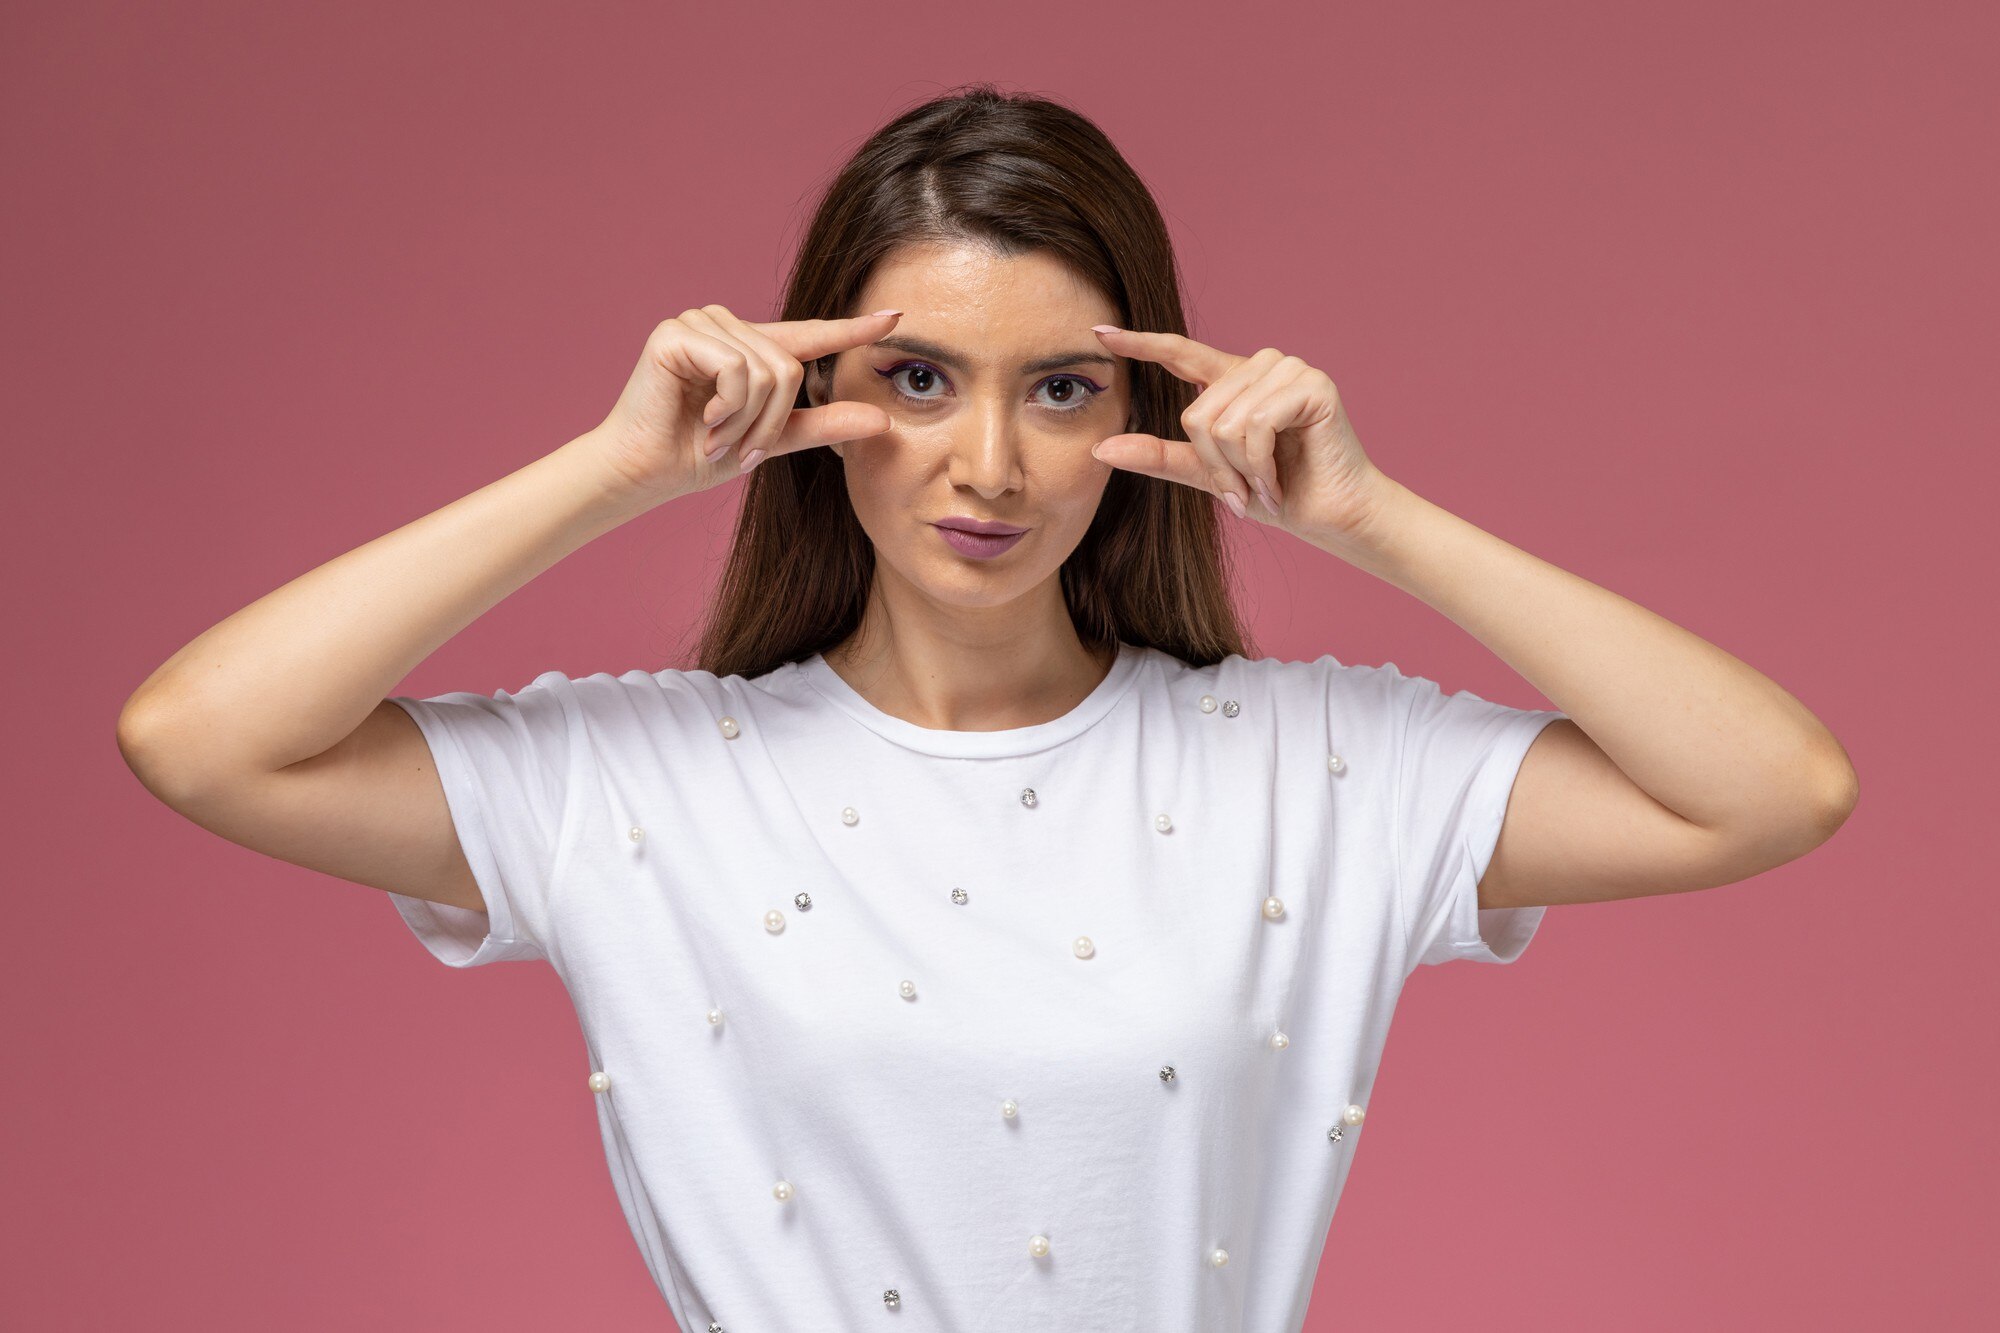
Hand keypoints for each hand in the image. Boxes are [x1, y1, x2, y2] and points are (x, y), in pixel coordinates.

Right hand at [584, 304, 901, 501]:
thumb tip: (884, 420)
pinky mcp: (676, 332)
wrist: (644, 472)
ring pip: (767, 370)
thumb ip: (823, 425)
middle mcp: (728, 326)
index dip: (853, 328)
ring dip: (747, 419)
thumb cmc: (697, 455)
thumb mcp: (771, 441)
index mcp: (752, 349)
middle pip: (790, 368)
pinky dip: (728, 405)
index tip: (897, 317)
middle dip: (770, 421)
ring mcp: (701, 323)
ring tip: (717, 435)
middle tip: (739, 447)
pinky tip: (704, 418)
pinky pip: (737, 369)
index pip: (811, 334)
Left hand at [1087, 328, 1388, 539]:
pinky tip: (1277, 481)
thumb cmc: (1277, 495)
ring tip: (1265, 485)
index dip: (1141, 344)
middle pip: (1197, 413)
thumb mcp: (1208, 476)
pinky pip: (1255, 425)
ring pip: (1223, 422)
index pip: (1180, 353)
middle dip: (1216, 465)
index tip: (1100, 333)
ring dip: (1240, 469)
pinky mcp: (1312, 384)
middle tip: (1244, 490)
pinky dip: (1260, 465)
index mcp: (1233, 381)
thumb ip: (1158, 457)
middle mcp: (1260, 366)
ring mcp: (1288, 369)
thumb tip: (1100, 448)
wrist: (1331, 517)